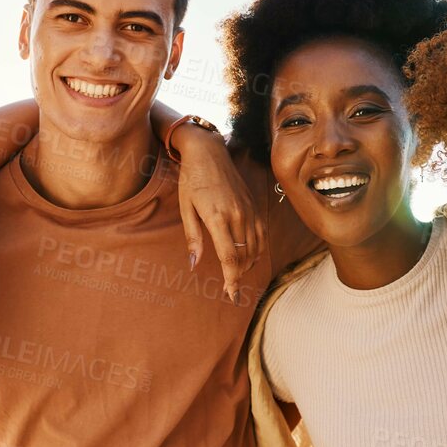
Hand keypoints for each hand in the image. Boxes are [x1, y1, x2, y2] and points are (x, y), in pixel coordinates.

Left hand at [173, 126, 263, 298]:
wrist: (209, 153)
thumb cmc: (192, 180)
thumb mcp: (186, 209)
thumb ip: (193, 238)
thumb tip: (194, 264)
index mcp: (217, 218)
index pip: (230, 257)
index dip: (232, 279)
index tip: (231, 294)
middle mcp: (237, 215)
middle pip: (244, 256)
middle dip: (238, 275)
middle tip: (230, 288)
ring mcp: (248, 210)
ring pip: (254, 248)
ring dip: (247, 265)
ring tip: (237, 275)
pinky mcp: (254, 206)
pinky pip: (261, 235)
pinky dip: (257, 250)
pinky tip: (249, 257)